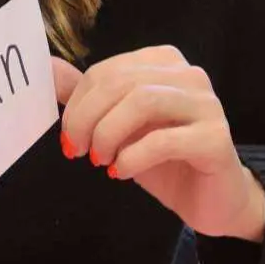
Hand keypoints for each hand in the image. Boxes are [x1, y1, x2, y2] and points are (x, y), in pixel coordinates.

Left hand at [54, 49, 264, 240]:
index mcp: (164, 64)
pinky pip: (164, 139)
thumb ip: (88, 99)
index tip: (68, 137)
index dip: (77, 105)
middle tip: (76, 150)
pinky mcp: (216, 138)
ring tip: (100, 160)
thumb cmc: (164, 161)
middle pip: (121, 82)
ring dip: (108, 133)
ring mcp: (207, 105)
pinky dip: (132, 157)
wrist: (212, 199)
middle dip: (86, 119)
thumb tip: (48, 71)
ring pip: (143, 101)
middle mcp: (189, 75)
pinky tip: (122, 172)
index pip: (106, 71)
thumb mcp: (120, 127)